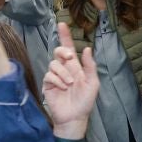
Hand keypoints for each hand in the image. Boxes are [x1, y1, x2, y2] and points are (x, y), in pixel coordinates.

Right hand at [40, 23, 99, 138]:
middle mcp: (64, 69)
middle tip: (68, 58)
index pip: (69, 47)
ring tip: (69, 84)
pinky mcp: (48, 85)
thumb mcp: (93, 83)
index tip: (62, 24)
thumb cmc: (85, 101)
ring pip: (53, 64)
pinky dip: (56, 80)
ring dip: (62, 73)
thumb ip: (90, 66)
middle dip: (62, 51)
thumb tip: (86, 49)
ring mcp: (55, 77)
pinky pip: (49, 76)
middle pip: (57, 51)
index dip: (65, 36)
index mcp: (75, 67)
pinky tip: (62, 88)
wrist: (75, 117)